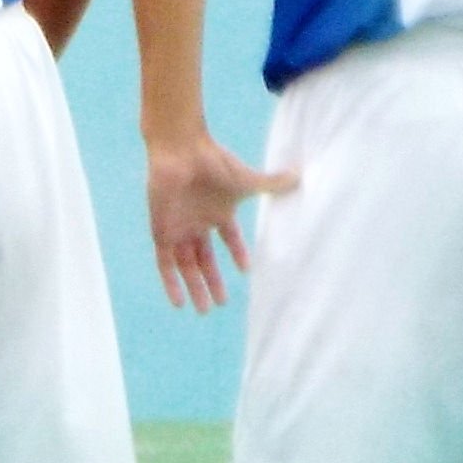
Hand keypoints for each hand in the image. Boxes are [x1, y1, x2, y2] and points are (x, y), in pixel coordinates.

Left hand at [145, 128, 294, 313]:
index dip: (236, 252)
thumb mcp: (247, 181)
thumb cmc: (214, 163)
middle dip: (212, 280)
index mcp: (217, 211)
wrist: (181, 151)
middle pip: (204, 258)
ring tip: (204, 310)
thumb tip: (301, 176)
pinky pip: (164, 263)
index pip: (228, 238)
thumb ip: (273, 183)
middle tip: (220, 303)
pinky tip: (179, 301)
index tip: (246, 269)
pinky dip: (171, 282)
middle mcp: (197, 221)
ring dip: (194, 287)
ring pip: (185, 264)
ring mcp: (179, 227)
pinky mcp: (162, 230)